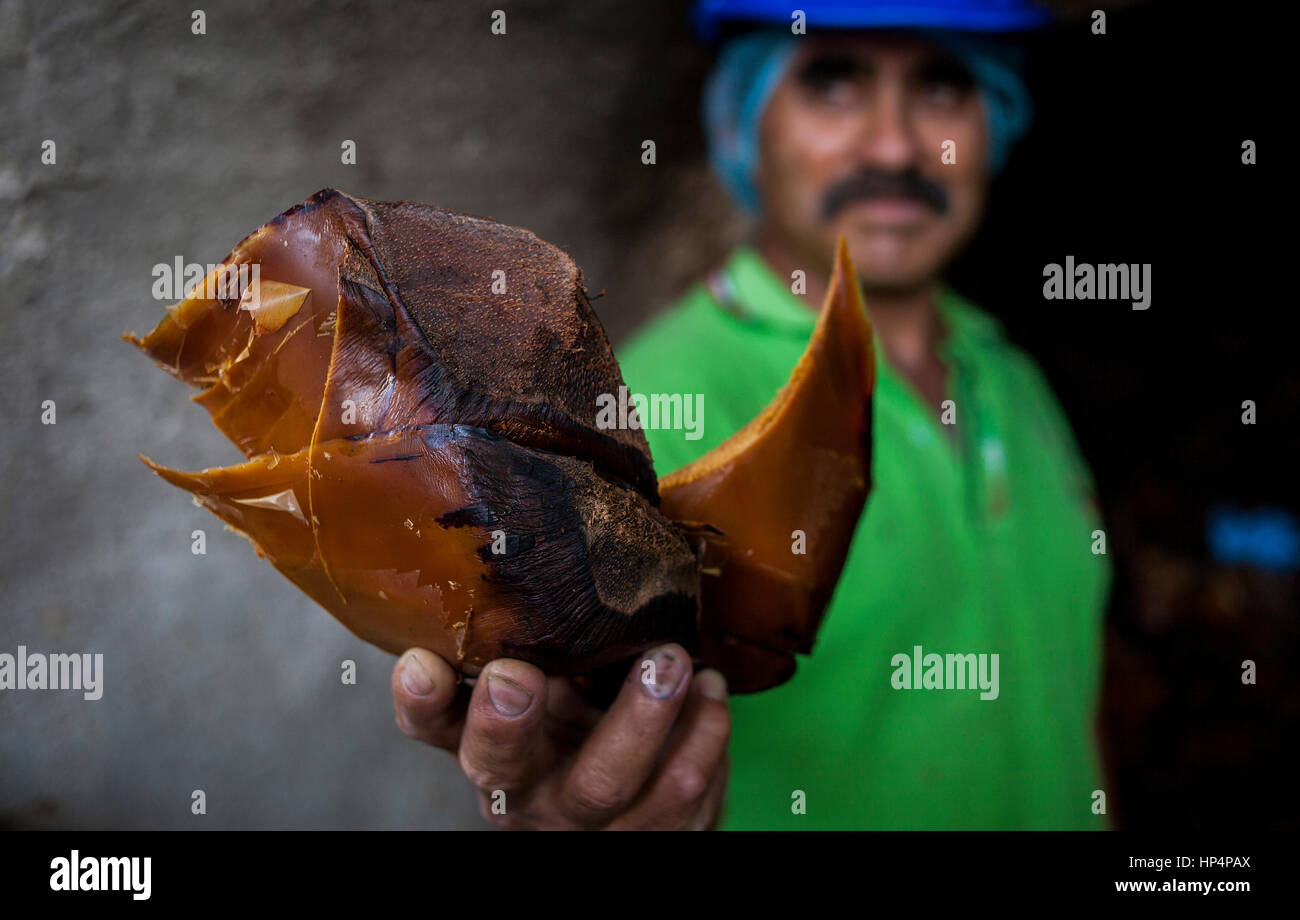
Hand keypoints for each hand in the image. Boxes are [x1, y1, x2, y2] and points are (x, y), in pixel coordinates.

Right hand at [391, 643, 729, 829]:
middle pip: (506, 768)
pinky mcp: (653, 833)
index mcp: (488, 747)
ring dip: (641, 718)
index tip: (422, 663)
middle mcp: (526, 792)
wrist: (634, 814)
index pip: (434, 728)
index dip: (421, 701)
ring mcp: (588, 822)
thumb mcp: (550, 690)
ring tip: (672, 661)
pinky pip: (682, 794)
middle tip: (520, 676)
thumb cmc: (580, 732)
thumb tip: (551, 552)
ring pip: (607, 783)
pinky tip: (710, 692)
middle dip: (508, 722)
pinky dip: (704, 735)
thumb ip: (540, 645)